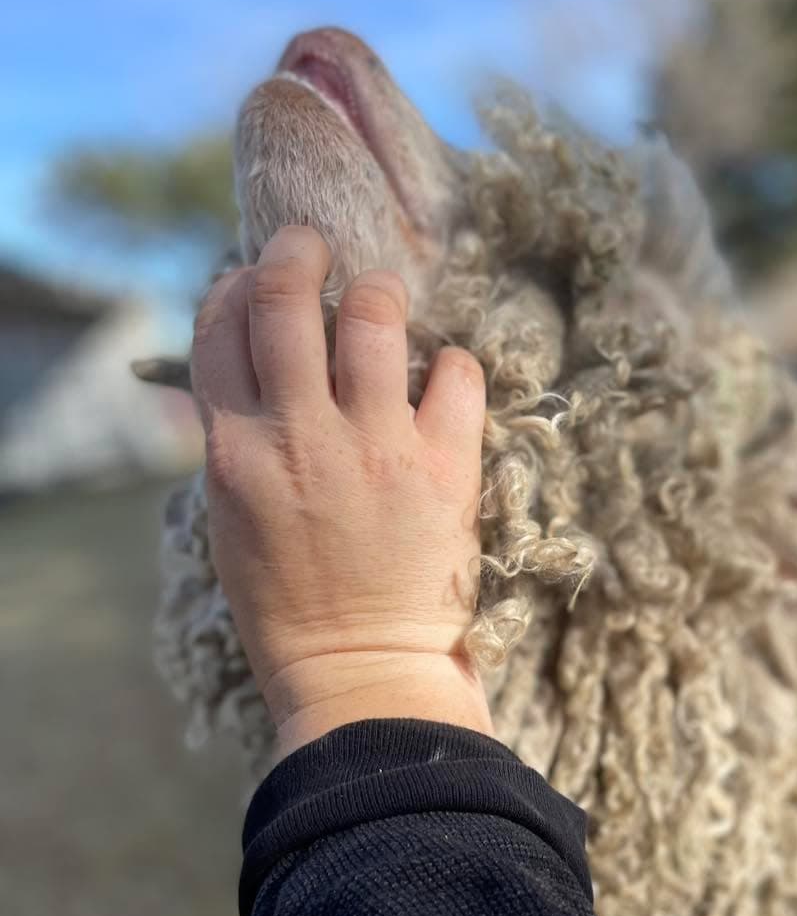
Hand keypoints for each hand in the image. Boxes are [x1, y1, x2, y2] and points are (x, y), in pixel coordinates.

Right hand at [190, 225, 491, 759]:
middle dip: (297, 251)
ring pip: (373, 315)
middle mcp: (300, 435)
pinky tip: (444, 381)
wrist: (362, 669)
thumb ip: (240, 436)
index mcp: (236, 450)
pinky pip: (457, 373)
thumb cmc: (291, 601)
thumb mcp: (234, 517)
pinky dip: (452, 365)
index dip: (236, 286)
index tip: (254, 278)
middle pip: (285, 297)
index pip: (219, 327)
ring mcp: (376, 447)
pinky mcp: (445, 467)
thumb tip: (259, 364)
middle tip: (312, 246)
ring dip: (377, 294)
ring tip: (382, 303)